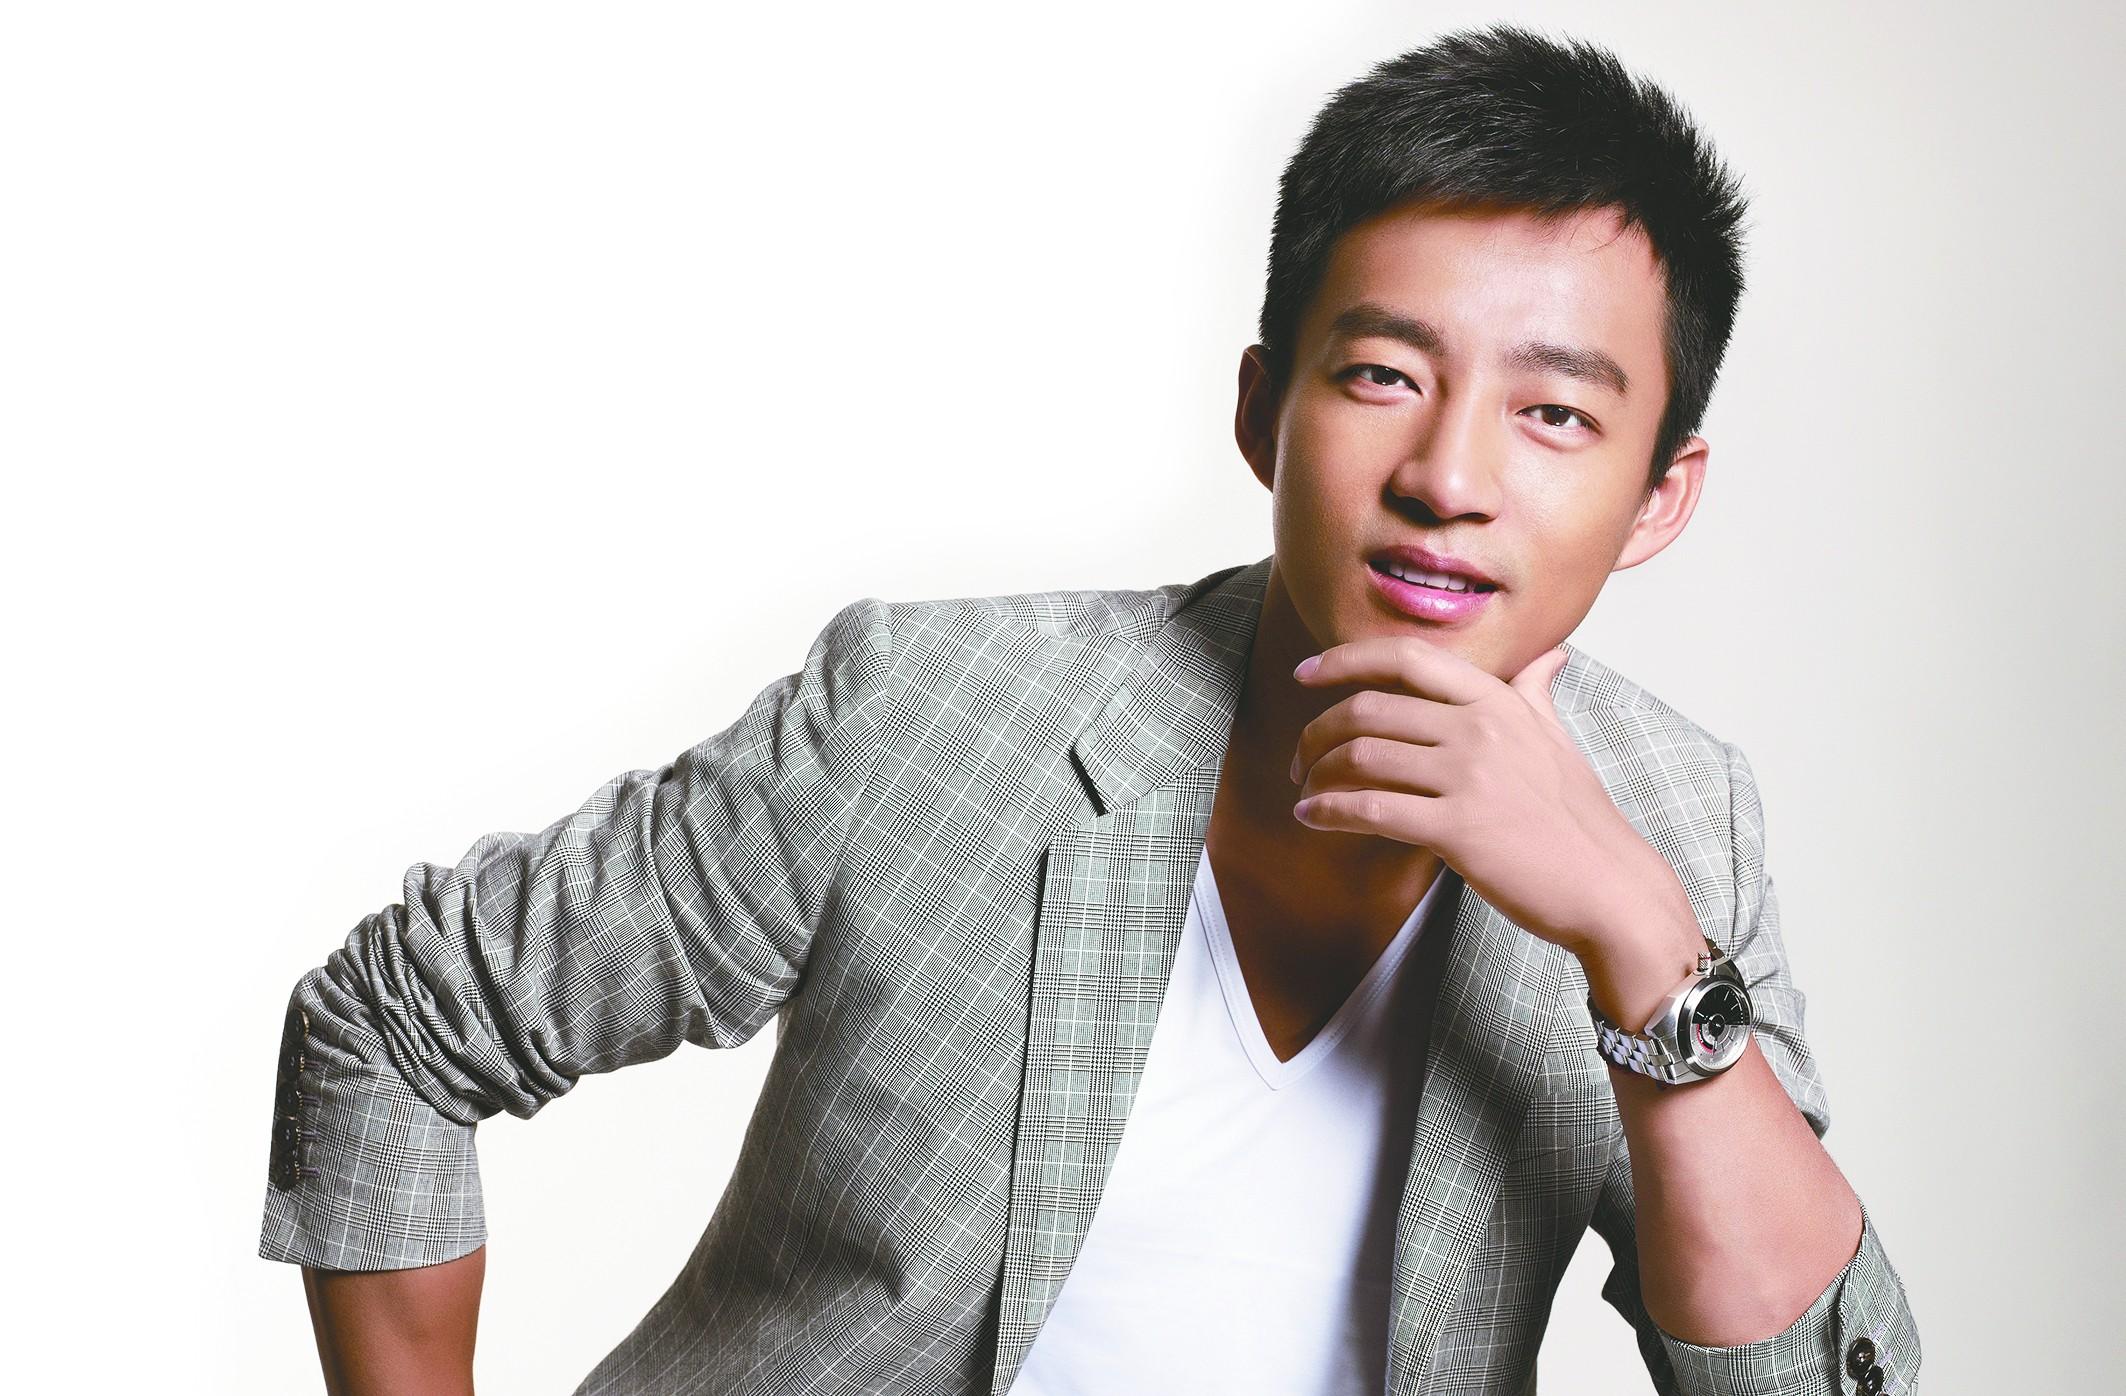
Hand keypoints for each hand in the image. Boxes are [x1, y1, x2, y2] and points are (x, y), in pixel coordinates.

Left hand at [1288, 636, 1679, 957]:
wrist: (1609, 887)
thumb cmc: (1579, 820)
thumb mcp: (1558, 742)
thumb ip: (1535, 695)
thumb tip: (1549, 656)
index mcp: (1497, 701)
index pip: (1407, 657)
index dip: (1345, 659)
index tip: (1305, 673)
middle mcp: (1480, 729)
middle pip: (1368, 709)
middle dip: (1318, 732)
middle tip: (1302, 759)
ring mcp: (1469, 777)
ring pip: (1361, 757)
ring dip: (1317, 775)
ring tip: (1306, 794)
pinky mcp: (1458, 829)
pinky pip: (1371, 810)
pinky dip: (1329, 812)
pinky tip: (1312, 819)